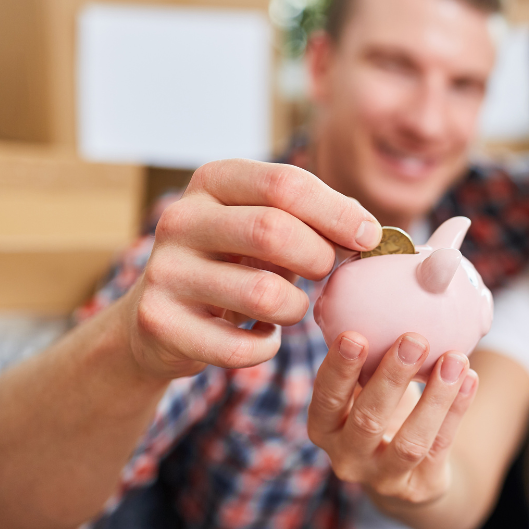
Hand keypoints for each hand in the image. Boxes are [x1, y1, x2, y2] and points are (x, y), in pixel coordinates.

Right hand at [121, 159, 382, 377]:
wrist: (160, 318)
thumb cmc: (236, 264)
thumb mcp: (265, 225)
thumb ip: (314, 219)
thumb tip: (369, 231)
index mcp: (212, 181)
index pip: (284, 183)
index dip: (336, 211)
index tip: (368, 236)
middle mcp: (181, 219)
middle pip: (273, 231)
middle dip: (318, 257)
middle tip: (326, 272)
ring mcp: (164, 271)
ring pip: (263, 294)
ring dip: (295, 308)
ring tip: (290, 307)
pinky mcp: (159, 322)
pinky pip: (241, 346)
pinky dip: (266, 347)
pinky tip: (262, 337)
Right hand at [307, 331, 477, 506]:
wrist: (407, 473)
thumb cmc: (379, 412)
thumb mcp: (362, 391)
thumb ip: (363, 358)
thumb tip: (370, 295)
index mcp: (324, 427)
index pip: (326, 398)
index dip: (339, 369)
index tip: (355, 335)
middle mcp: (347, 456)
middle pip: (368, 419)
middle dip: (392, 377)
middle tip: (414, 339)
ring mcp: (383, 477)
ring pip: (411, 440)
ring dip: (435, 397)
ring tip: (456, 358)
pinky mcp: (419, 487)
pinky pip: (441, 446)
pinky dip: (457, 411)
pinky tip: (470, 379)